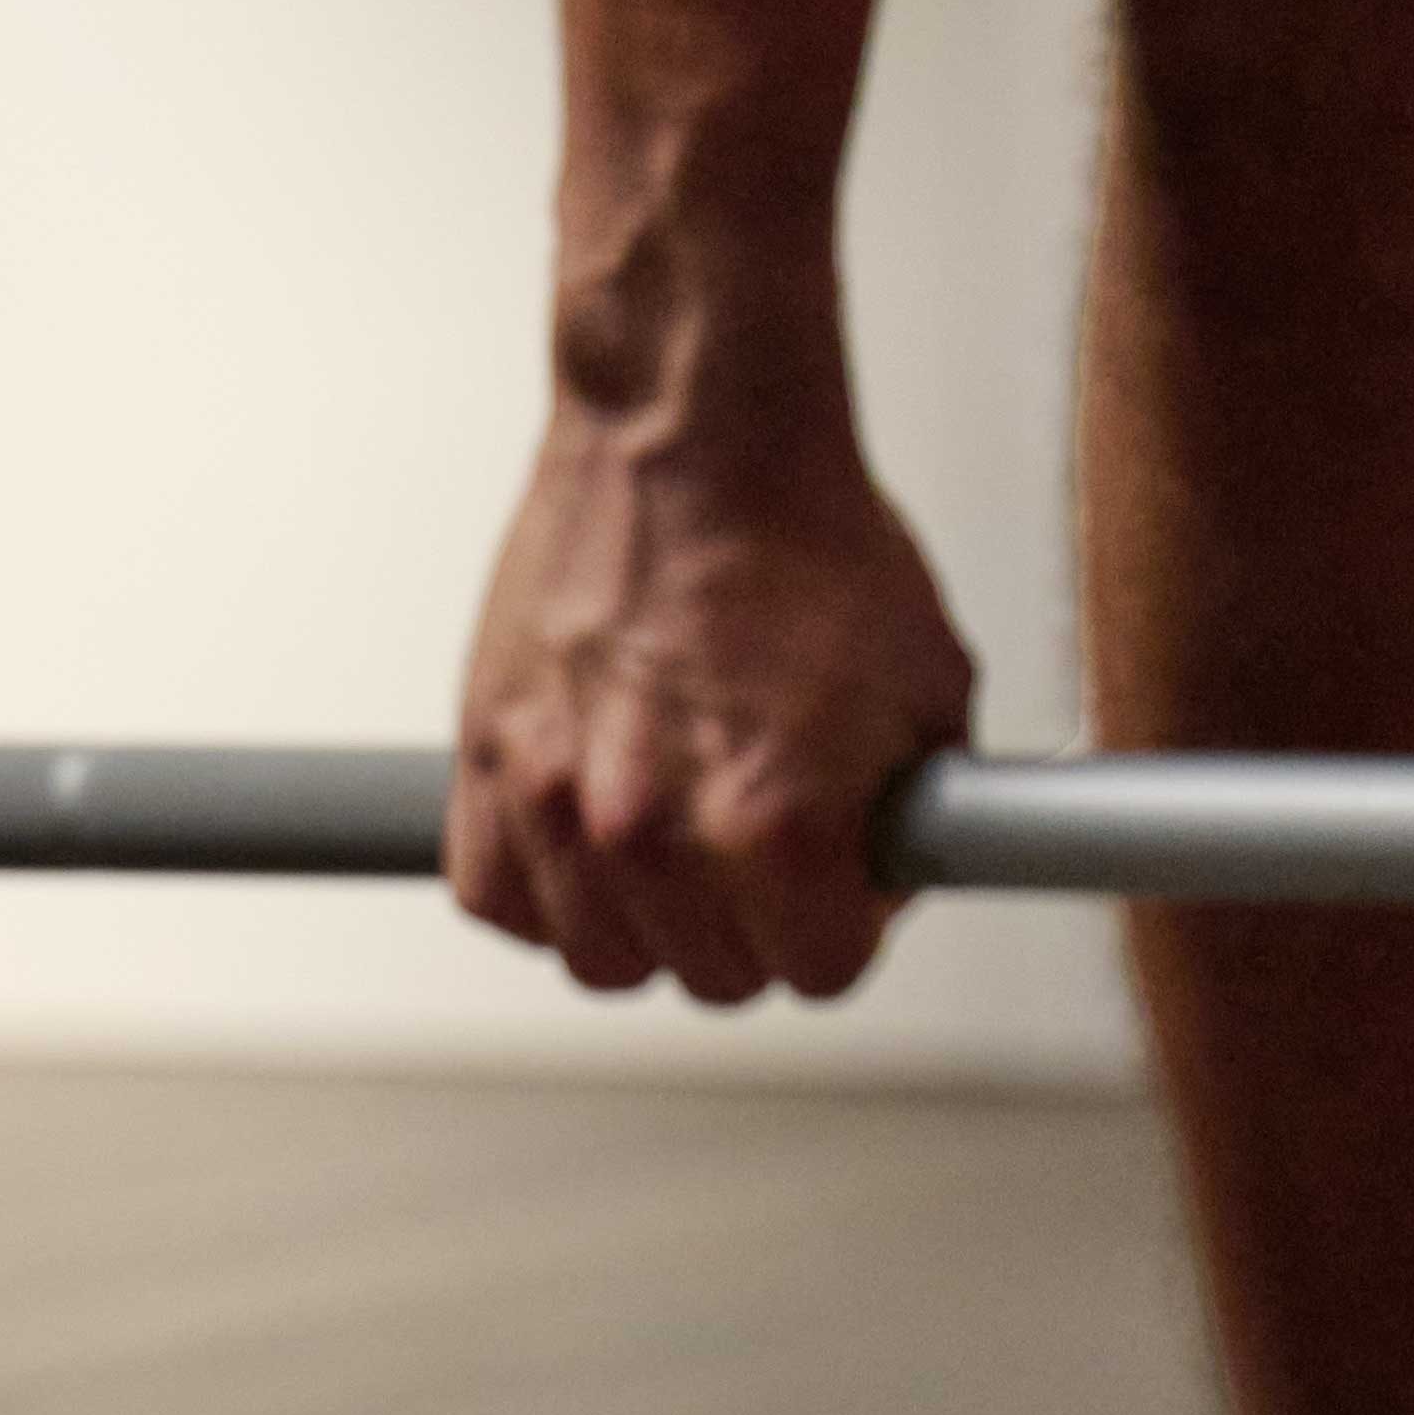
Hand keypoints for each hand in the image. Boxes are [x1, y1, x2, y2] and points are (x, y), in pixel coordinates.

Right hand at [449, 391, 978, 1007]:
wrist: (692, 436)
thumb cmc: (805, 536)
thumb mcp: (928, 683)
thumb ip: (916, 811)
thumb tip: (906, 871)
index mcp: (778, 827)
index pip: (823, 972)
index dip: (844, 921)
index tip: (837, 883)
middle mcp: (657, 834)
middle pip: (715, 978)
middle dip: (753, 922)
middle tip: (759, 844)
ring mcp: (557, 805)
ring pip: (604, 959)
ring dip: (647, 916)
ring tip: (678, 830)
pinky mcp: (486, 765)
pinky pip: (500, 898)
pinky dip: (542, 883)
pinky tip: (591, 830)